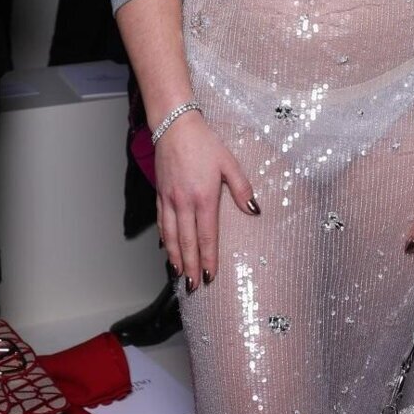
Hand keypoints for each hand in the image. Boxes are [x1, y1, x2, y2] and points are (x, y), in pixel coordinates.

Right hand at [153, 111, 257, 290]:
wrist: (175, 127)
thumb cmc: (204, 143)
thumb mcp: (229, 162)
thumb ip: (242, 188)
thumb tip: (254, 210)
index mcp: (204, 198)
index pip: (206, 236)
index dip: (208, 259)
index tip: (210, 276)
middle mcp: (184, 203)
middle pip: (186, 242)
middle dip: (190, 267)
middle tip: (193, 286)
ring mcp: (169, 200)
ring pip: (170, 236)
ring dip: (175, 257)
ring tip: (178, 274)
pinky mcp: (160, 194)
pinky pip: (161, 222)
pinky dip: (164, 239)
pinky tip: (166, 249)